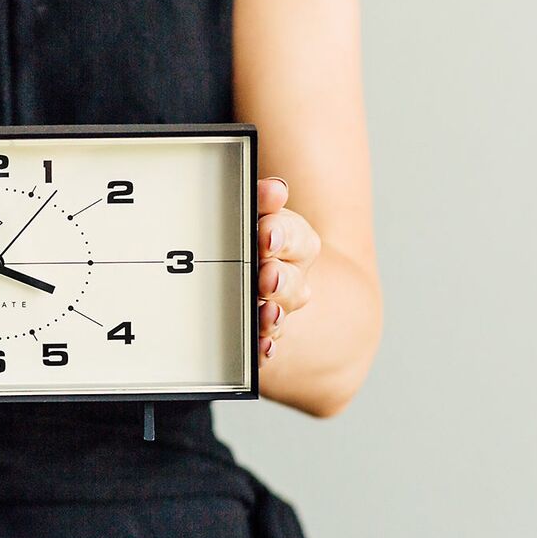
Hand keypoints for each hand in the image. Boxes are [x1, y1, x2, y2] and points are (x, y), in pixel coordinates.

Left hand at [257, 176, 316, 361]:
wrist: (240, 269)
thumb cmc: (243, 233)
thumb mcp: (251, 212)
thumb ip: (260, 199)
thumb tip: (274, 190)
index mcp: (290, 242)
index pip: (296, 237)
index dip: (283, 235)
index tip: (266, 233)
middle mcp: (288, 277)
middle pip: (292, 281)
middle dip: (280, 278)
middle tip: (265, 276)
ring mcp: (276, 308)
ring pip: (281, 313)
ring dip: (274, 315)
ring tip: (267, 312)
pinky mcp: (259, 333)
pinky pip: (266, 344)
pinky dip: (264, 347)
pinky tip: (261, 347)